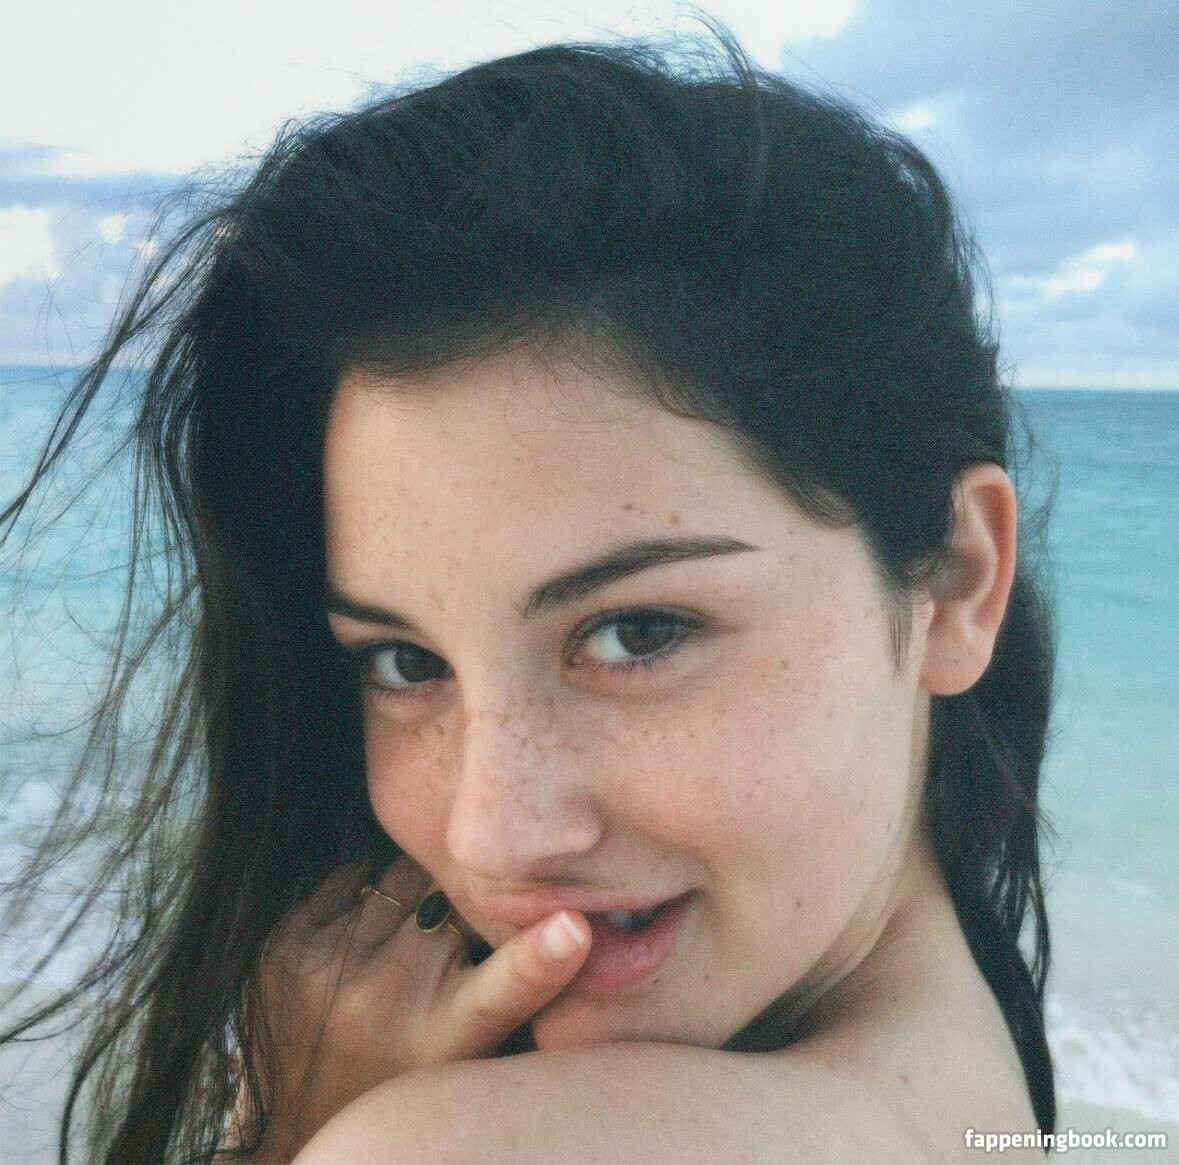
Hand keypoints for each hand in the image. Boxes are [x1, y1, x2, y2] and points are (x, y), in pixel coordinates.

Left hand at [229, 855, 590, 1160]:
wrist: (286, 1119)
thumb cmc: (398, 1077)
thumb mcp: (464, 1053)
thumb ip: (511, 986)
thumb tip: (572, 918)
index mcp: (446, 1040)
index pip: (506, 990)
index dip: (543, 957)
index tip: (574, 928)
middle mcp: (389, 1005)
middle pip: (452, 897)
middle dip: (458, 893)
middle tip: (450, 915)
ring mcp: (332, 972)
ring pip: (401, 876)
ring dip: (412, 888)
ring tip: (402, 933)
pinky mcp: (287, 946)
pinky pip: (354, 876)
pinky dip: (367, 889)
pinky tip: (362, 931)